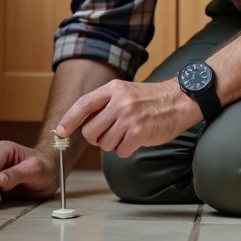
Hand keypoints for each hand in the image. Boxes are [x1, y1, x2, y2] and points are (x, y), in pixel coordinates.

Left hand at [57, 78, 201, 157]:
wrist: (180, 100)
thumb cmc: (151, 100)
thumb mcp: (125, 92)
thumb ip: (105, 104)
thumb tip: (81, 125)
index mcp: (113, 89)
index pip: (83, 104)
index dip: (69, 119)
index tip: (61, 131)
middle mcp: (120, 102)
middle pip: (90, 131)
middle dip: (96, 138)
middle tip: (109, 134)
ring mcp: (129, 117)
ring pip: (104, 144)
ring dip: (114, 144)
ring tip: (128, 133)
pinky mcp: (139, 133)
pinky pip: (120, 151)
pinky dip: (126, 149)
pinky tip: (137, 139)